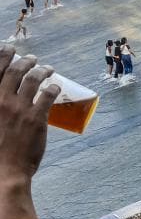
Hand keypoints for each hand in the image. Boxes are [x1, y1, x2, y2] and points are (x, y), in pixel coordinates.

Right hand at [0, 46, 59, 180]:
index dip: (2, 56)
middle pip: (14, 71)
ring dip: (41, 70)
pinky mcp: (36, 118)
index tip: (8, 49)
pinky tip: (56, 86)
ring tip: (48, 68)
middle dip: (24, 60)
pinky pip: (47, 95)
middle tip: (32, 58)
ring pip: (33, 79)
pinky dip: (53, 87)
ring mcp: (19, 108)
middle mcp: (0, 99)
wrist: (3, 170)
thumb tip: (4, 98)